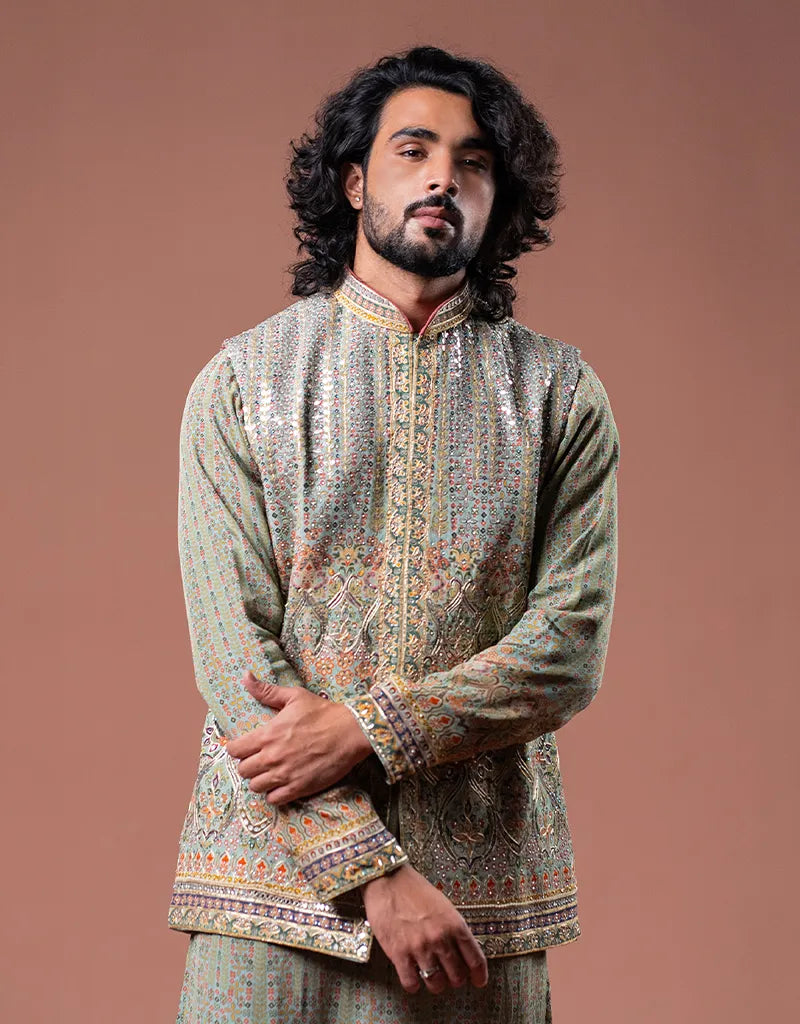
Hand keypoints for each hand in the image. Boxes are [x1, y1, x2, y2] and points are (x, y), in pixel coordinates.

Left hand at [226, 671, 372, 802]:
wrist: (350, 732)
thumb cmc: (322, 712)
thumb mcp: (294, 696)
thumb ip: (266, 691)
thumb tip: (245, 677)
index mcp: (268, 734)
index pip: (235, 749)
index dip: (237, 748)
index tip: (244, 746)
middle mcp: (272, 757)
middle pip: (243, 770)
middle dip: (248, 764)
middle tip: (259, 759)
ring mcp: (285, 775)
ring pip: (255, 786)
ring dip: (260, 780)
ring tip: (269, 773)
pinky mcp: (298, 788)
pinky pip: (273, 800)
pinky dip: (274, 794)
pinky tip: (281, 784)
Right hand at [361, 864, 487, 994]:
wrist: (387, 879)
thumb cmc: (415, 890)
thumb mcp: (444, 906)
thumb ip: (454, 929)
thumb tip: (463, 953)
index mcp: (454, 924)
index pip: (475, 960)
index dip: (479, 975)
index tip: (477, 981)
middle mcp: (440, 938)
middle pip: (457, 976)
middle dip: (454, 979)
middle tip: (449, 976)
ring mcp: (419, 947)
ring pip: (436, 983)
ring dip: (435, 984)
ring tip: (431, 977)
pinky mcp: (399, 953)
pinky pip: (411, 984)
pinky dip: (413, 984)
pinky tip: (412, 975)